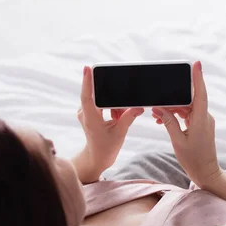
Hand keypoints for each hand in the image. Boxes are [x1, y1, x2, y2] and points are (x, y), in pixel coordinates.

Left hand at [73, 66, 143, 182]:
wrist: (97, 157)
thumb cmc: (106, 147)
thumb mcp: (120, 132)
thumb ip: (129, 117)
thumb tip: (139, 107)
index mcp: (90, 118)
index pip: (87, 96)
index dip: (87, 81)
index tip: (87, 68)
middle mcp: (85, 113)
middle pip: (98, 95)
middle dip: (113, 98)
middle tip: (119, 111)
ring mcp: (86, 112)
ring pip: (102, 99)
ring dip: (113, 105)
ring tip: (118, 118)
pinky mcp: (89, 112)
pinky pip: (102, 103)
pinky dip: (112, 107)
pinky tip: (116, 117)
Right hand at [152, 61, 221, 187]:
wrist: (206, 173)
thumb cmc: (193, 159)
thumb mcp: (177, 140)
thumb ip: (168, 122)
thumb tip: (159, 108)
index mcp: (201, 119)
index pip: (200, 93)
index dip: (198, 77)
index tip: (196, 63)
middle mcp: (204, 117)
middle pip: (188, 100)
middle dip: (172, 99)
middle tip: (157, 102)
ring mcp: (203, 121)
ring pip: (186, 107)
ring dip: (171, 109)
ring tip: (156, 116)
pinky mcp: (200, 125)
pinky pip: (187, 115)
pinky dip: (175, 115)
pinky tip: (163, 120)